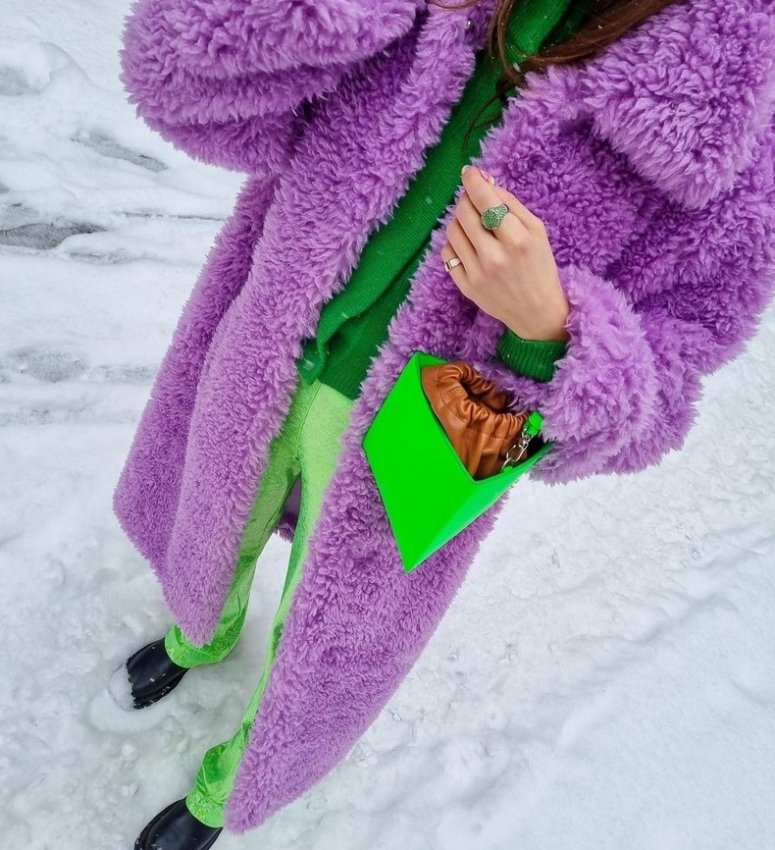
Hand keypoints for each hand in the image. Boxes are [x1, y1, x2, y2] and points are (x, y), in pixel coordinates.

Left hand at [441, 165, 569, 342]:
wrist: (536, 311)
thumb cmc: (539, 265)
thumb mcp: (536, 230)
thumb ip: (510, 203)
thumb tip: (484, 181)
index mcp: (516, 239)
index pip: (485, 200)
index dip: (473, 181)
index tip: (469, 172)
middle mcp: (494, 256)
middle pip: (464, 212)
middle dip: (467, 200)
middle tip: (476, 201)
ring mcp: (476, 273)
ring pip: (452, 231)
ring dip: (460, 220)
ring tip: (475, 225)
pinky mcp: (465, 286)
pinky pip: (447, 253)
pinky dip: (455, 243)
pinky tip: (469, 246)